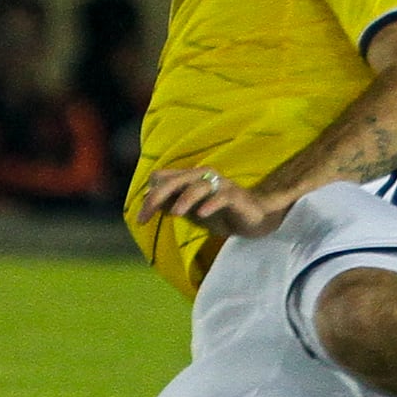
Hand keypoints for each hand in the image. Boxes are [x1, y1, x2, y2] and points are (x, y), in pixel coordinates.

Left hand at [132, 165, 287, 241]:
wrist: (254, 218)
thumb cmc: (219, 213)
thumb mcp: (191, 211)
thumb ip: (172, 204)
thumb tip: (148, 200)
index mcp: (190, 179)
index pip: (163, 179)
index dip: (150, 197)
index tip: (142, 220)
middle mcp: (203, 177)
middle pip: (176, 180)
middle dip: (158, 197)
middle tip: (145, 216)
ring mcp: (220, 185)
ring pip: (199, 186)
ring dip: (185, 198)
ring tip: (175, 214)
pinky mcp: (236, 196)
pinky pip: (222, 196)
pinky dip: (211, 204)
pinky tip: (202, 214)